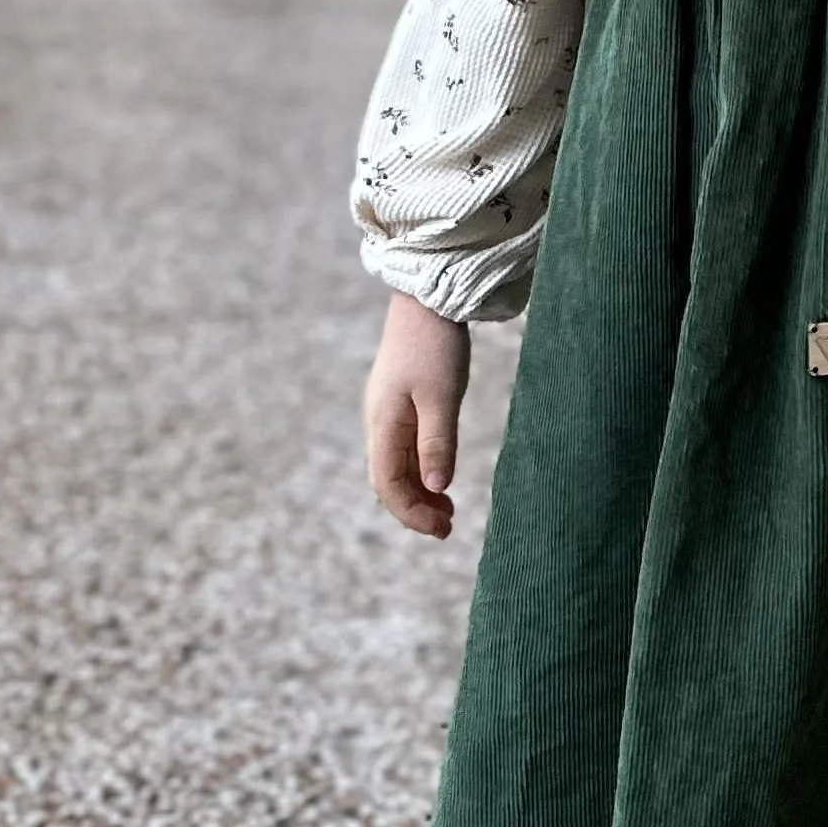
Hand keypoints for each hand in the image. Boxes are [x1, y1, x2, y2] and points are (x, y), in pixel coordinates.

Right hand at [364, 292, 470, 538]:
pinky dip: (420, 470)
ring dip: (418, 492)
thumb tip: (436, 486)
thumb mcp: (442, 396)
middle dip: (414, 508)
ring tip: (447, 511)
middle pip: (388, 480)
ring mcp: (388, 413)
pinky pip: (403, 448)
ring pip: (396, 466)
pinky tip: (440, 477)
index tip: (441, 528)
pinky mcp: (401, 403)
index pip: (387, 484)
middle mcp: (379, 422)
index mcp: (383, 423)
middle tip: (448, 527)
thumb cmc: (435, 344)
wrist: (427, 298)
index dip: (411, 512)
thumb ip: (437, 442)